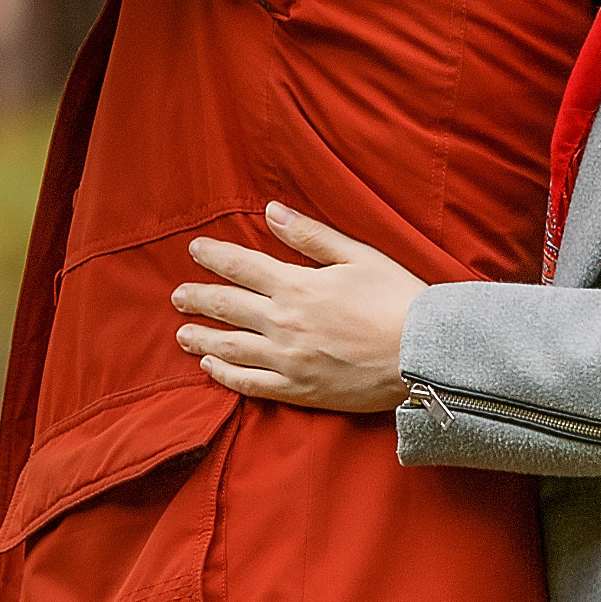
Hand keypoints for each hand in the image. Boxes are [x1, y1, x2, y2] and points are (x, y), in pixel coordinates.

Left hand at [171, 205, 429, 410]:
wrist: (422, 354)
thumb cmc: (396, 299)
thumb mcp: (357, 255)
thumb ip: (310, 236)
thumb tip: (271, 212)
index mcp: (296, 285)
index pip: (240, 266)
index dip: (212, 256)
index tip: (193, 250)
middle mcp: (283, 323)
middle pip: (226, 307)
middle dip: (197, 298)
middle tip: (177, 296)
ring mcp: (288, 360)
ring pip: (230, 347)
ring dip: (201, 338)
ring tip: (182, 334)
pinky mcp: (299, 390)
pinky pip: (250, 384)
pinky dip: (225, 375)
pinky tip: (212, 369)